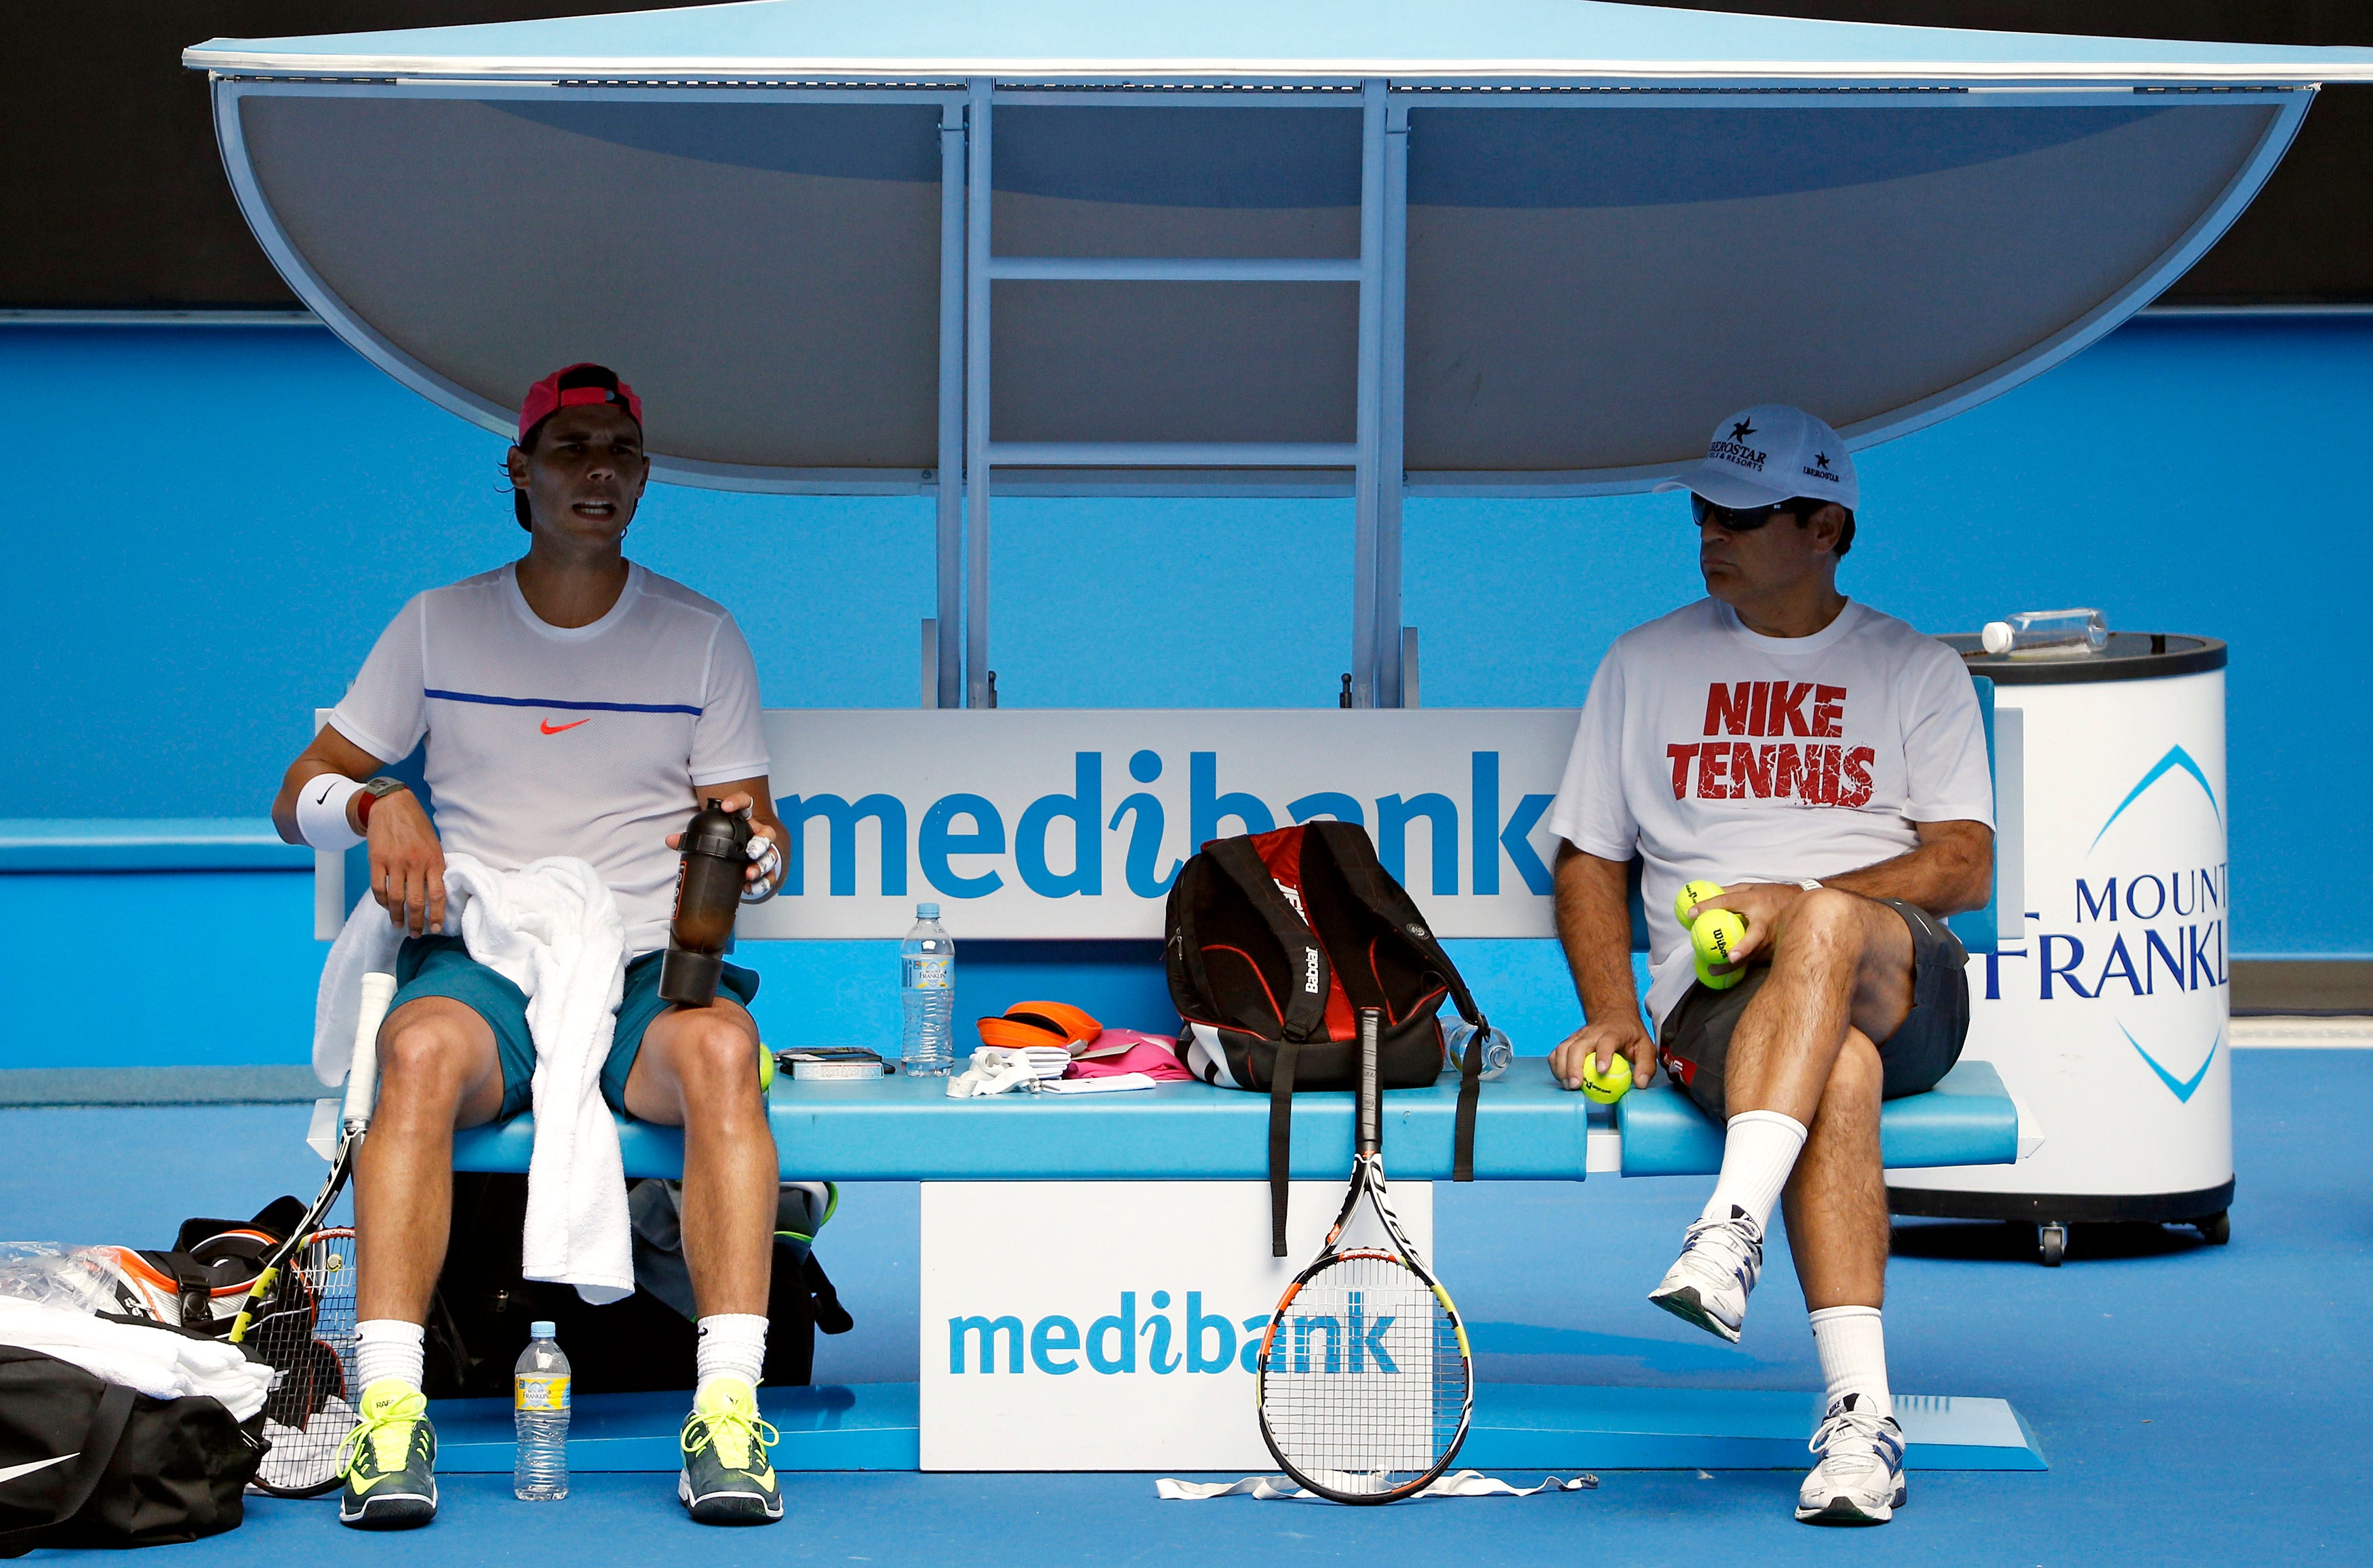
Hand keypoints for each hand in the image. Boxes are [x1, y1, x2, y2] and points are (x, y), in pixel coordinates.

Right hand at [365, 789, 445, 936]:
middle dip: (416, 922)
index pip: (438, 894)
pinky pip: (378, 888)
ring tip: (399, 925)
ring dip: (397, 916)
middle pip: (416, 901)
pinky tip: (386, 907)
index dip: (437, 915)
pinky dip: (381, 901)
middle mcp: (415, 863)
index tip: (435, 928)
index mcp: (434, 860)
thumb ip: (435, 867)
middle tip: (415, 934)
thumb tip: (437, 893)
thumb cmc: (417, 827)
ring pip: (395, 898)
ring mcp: (395, 862)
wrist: (392, 806)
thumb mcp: (434, 844)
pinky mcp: (376, 860)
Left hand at [666, 791, 783, 900]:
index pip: (746, 803)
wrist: (744, 857)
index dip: (738, 802)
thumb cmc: (727, 842)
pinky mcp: (768, 870)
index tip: (726, 807)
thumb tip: (670, 840)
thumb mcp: (710, 836)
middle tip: (750, 852)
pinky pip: (770, 877)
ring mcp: (765, 853)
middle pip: (766, 834)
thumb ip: (691, 837)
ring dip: (762, 865)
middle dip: (760, 843)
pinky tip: (750, 887)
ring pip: (771, 856)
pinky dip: (762, 883)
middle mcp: (758, 834)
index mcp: (745, 820)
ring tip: (750, 874)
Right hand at [1549, 1013, 1656, 1091]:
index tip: (1602, 1070)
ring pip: (1564, 1048)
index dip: (1603, 1055)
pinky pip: (1557, 1052)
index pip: (1606, 1042)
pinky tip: (1562, 1078)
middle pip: (1578, 1046)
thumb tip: (1641, 1084)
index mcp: (1613, 1033)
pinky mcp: (1569, 1041)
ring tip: (1569, 1086)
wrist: (1613, 1014)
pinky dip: (1556, 1066)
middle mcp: (1592, 1033)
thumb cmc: (1630, 1034)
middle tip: (1576, 1085)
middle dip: (1574, 1066)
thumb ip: (1646, 1065)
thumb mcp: (1646, 1047)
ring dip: (1562, 1068)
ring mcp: (1578, 1035)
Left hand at [1692, 882, 1807, 967]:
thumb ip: (1732, 891)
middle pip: (1753, 936)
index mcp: (1756, 901)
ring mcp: (1774, 938)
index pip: (1729, 902)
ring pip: (1754, 954)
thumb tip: (1708, 895)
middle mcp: (1765, 921)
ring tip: (1713, 971)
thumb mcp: (1754, 887)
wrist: (1808, 907)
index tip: (1691, 914)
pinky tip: (1727, 973)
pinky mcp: (1777, 950)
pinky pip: (1757, 959)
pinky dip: (1743, 965)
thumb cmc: (1775, 895)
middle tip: (1726, 956)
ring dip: (1734, 964)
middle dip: (1742, 947)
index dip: (1710, 906)